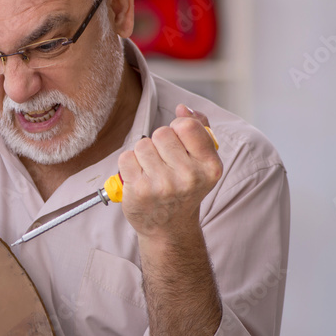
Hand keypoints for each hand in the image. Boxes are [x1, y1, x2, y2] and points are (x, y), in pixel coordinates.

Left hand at [117, 104, 222, 239]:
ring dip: (143, 154)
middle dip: (159, 142)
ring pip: (142, 144)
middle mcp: (189, 177)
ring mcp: (163, 185)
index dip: (178, 128)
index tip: (178, 142)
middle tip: (164, 163)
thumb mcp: (201, 162)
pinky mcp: (139, 191)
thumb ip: (198, 129)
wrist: (169, 228)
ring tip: (152, 171)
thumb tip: (183, 108)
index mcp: (210, 167)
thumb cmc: (184, 189)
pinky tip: (139, 178)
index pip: (187, 125)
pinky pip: (126, 157)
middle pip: (161, 133)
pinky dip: (129, 164)